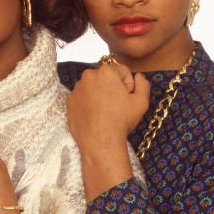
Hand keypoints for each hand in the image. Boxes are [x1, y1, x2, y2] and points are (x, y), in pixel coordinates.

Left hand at [66, 62, 150, 199]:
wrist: (100, 142)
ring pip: (93, 87)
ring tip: (105, 112)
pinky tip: (95, 116)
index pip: (122, 71)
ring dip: (100, 95)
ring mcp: (76, 89)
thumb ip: (143, 85)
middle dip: (113, 88)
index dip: (129, 85)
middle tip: (117, 106)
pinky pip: (82, 97)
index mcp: (106, 71)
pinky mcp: (69, 101)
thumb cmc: (121, 121)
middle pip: (106, 77)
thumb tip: (140, 76)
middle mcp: (88, 76)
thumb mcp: (141, 103)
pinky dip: (88, 103)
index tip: (127, 98)